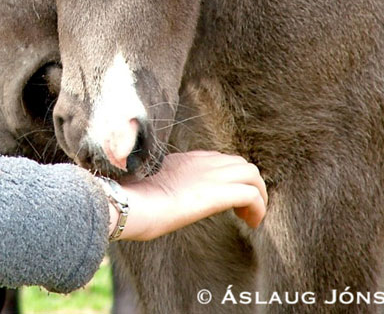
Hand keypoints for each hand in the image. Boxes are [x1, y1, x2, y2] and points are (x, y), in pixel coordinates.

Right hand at [105, 151, 267, 241]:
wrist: (124, 206)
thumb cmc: (127, 204)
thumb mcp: (145, 190)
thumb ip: (158, 188)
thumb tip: (149, 199)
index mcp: (182, 161)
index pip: (218, 160)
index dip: (228, 178)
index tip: (228, 202)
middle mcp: (198, 163)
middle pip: (239, 162)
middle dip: (249, 184)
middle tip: (243, 211)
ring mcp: (207, 176)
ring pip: (251, 173)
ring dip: (258, 196)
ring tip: (251, 218)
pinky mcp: (214, 194)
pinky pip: (251, 194)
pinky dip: (258, 208)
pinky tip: (249, 223)